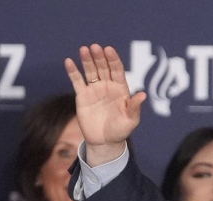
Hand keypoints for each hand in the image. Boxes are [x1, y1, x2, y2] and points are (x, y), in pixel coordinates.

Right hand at [64, 44, 145, 165]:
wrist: (105, 141)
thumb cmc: (121, 130)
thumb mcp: (131, 120)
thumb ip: (135, 107)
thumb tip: (143, 94)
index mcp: (121, 89)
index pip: (117, 70)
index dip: (114, 60)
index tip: (109, 50)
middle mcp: (107, 86)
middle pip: (103, 68)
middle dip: (100, 57)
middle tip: (95, 47)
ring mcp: (94, 89)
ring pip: (90, 71)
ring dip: (87, 60)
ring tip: (84, 49)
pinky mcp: (82, 96)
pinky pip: (77, 81)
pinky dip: (73, 71)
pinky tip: (69, 61)